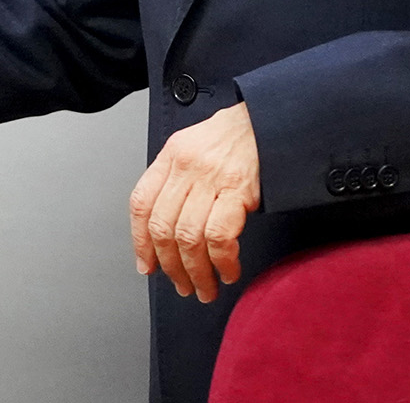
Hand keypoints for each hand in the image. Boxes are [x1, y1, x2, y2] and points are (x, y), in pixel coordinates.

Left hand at [129, 103, 261, 302]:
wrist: (269, 121)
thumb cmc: (233, 138)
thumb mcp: (193, 147)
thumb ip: (175, 181)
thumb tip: (164, 233)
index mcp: (170, 156)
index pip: (141, 204)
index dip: (140, 242)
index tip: (148, 266)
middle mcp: (186, 166)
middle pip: (163, 228)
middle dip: (171, 267)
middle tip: (183, 286)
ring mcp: (211, 178)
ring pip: (189, 238)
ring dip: (196, 272)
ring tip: (205, 289)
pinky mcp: (239, 190)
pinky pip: (220, 236)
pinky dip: (222, 261)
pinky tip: (228, 271)